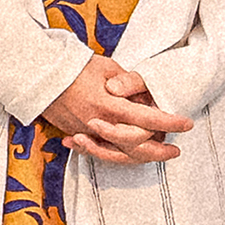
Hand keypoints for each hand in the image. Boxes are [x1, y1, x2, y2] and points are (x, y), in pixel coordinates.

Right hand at [42, 54, 192, 164]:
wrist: (38, 75)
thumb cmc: (75, 67)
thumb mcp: (108, 68)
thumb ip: (129, 85)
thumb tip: (145, 98)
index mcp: (110, 105)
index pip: (148, 119)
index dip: (170, 122)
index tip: (186, 124)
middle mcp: (99, 124)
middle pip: (135, 147)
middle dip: (158, 152)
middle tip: (175, 151)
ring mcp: (86, 133)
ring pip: (117, 154)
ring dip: (139, 158)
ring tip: (156, 155)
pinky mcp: (75, 134)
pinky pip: (98, 151)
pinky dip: (114, 154)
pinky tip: (126, 154)